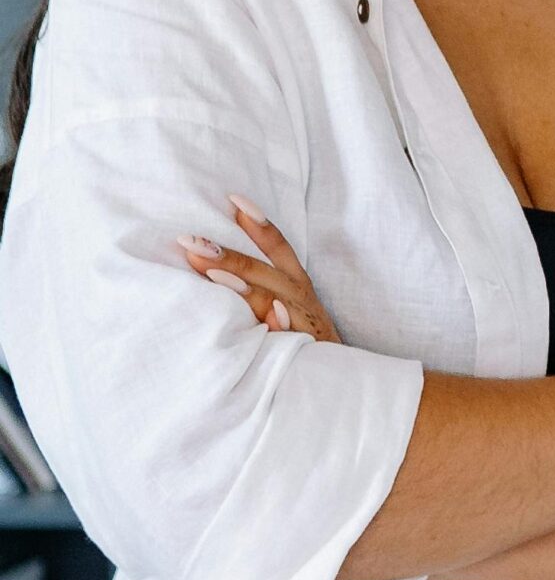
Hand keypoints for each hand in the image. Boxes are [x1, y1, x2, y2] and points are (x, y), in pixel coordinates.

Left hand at [180, 198, 341, 341]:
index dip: (259, 225)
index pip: (278, 248)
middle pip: (266, 271)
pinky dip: (284, 323)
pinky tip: (271, 316)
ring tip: (213, 273)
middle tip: (191, 241)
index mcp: (295, 285)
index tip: (234, 200)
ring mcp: (304, 323)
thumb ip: (255, 295)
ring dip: (246, 285)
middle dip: (230, 256)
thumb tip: (213, 269)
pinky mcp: (307, 348)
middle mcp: (300, 298)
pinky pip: (293, 335)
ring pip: (274, 299)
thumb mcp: (282, 312)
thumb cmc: (303, 342)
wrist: (339, 379)